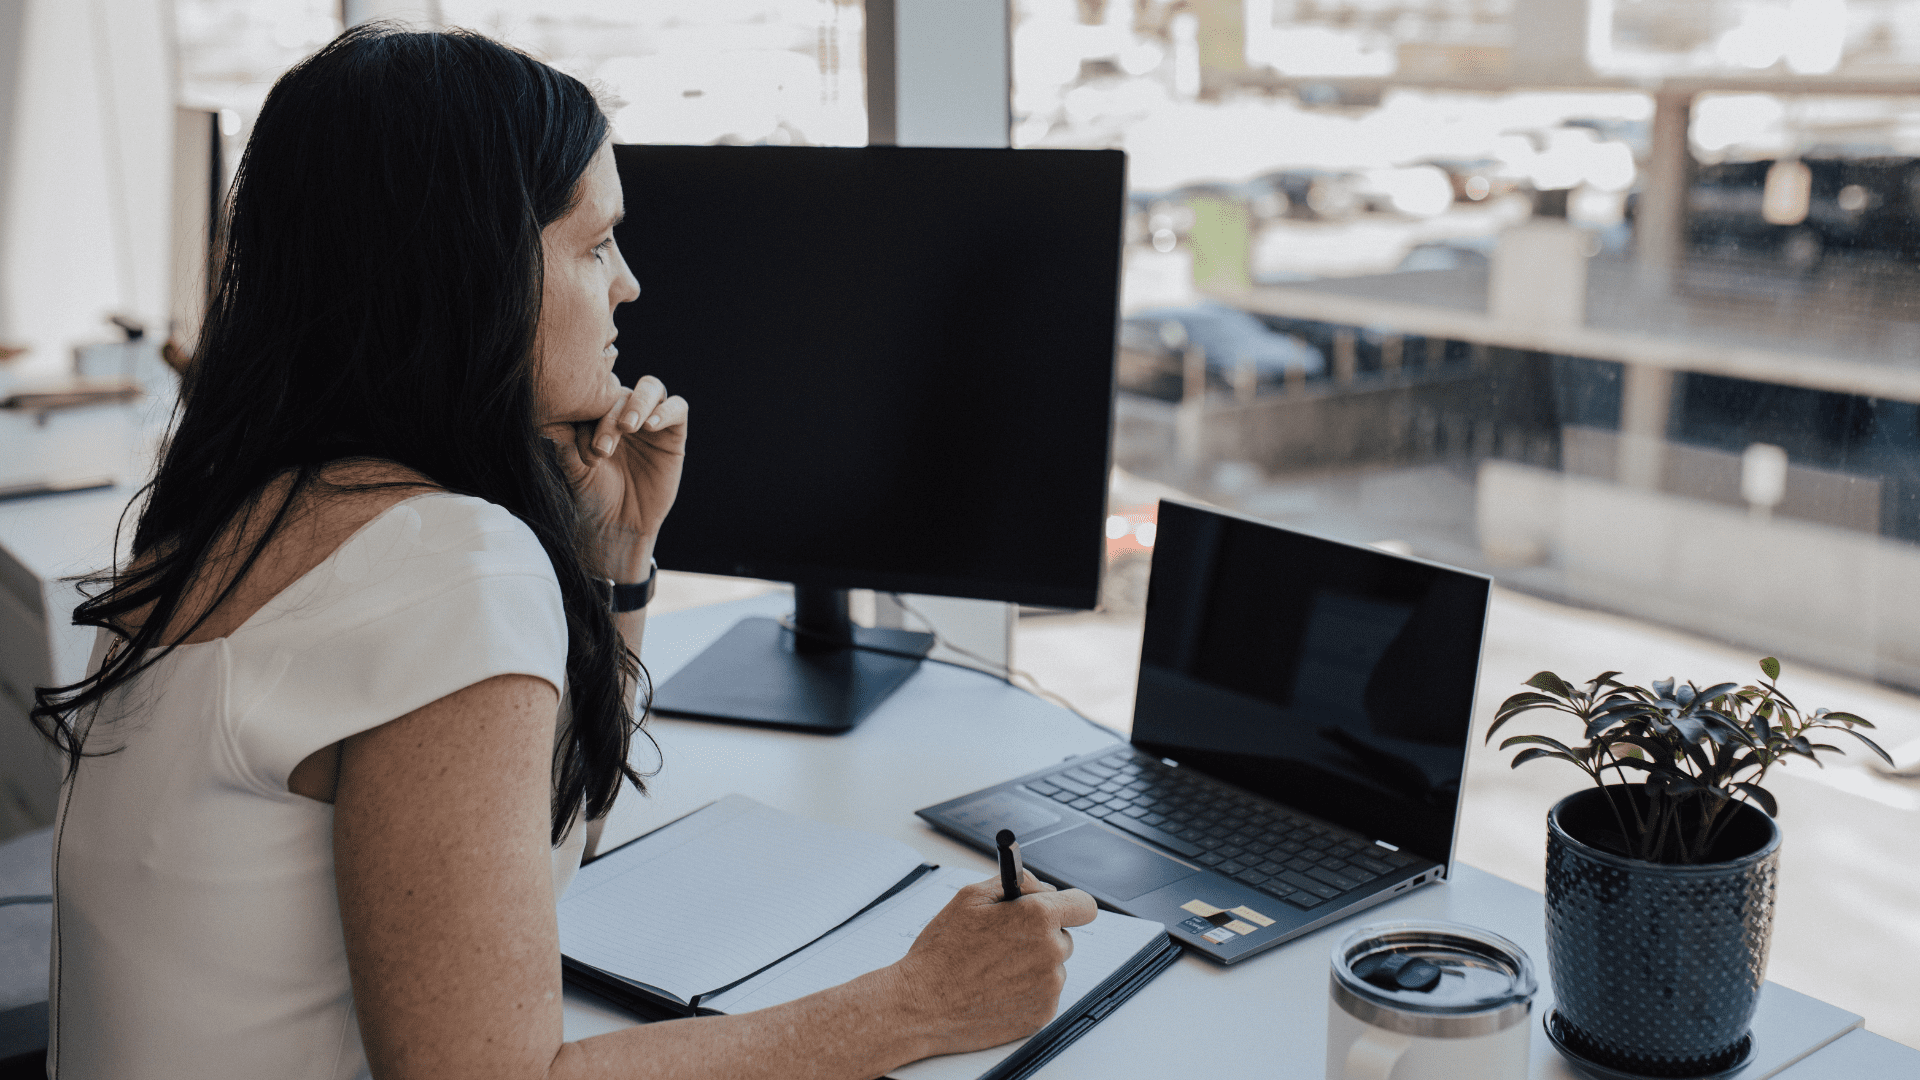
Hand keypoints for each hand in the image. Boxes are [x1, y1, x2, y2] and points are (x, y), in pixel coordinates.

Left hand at [544, 373, 687, 580]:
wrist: (618, 526)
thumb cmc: (592, 496)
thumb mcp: (573, 468)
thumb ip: (565, 442)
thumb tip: (551, 418)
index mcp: (598, 414)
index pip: (595, 392)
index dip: (587, 407)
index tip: (577, 440)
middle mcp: (624, 413)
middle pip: (621, 390)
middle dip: (609, 416)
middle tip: (602, 448)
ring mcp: (650, 422)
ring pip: (651, 388)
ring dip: (638, 403)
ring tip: (627, 427)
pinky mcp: (673, 435)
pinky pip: (677, 408)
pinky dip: (664, 412)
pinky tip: (649, 427)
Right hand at [884, 871, 1097, 1058]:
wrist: (922, 1004)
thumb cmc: (942, 951)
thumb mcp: (970, 897)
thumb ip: (1016, 883)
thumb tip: (1041, 887)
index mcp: (1037, 917)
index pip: (1084, 905)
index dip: (1071, 905)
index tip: (1061, 909)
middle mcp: (1051, 951)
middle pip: (1065, 936)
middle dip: (1042, 936)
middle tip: (1007, 942)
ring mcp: (1049, 986)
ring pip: (1053, 967)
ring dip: (1032, 965)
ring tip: (993, 969)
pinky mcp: (1042, 1013)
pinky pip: (1044, 994)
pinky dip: (1026, 991)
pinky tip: (996, 989)